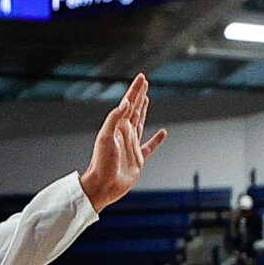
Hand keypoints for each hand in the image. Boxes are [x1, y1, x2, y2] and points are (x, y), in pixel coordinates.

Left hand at [78, 74, 165, 211]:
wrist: (103, 186)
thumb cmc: (101, 163)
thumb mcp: (105, 137)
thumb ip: (114, 119)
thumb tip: (125, 104)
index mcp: (117, 127)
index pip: (128, 103)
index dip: (135, 90)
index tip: (142, 78)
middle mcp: (124, 134)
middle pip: (134, 109)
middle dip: (139, 95)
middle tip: (144, 82)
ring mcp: (131, 146)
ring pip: (140, 123)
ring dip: (143, 110)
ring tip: (146, 99)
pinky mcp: (137, 159)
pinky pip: (149, 147)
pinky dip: (157, 140)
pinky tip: (163, 134)